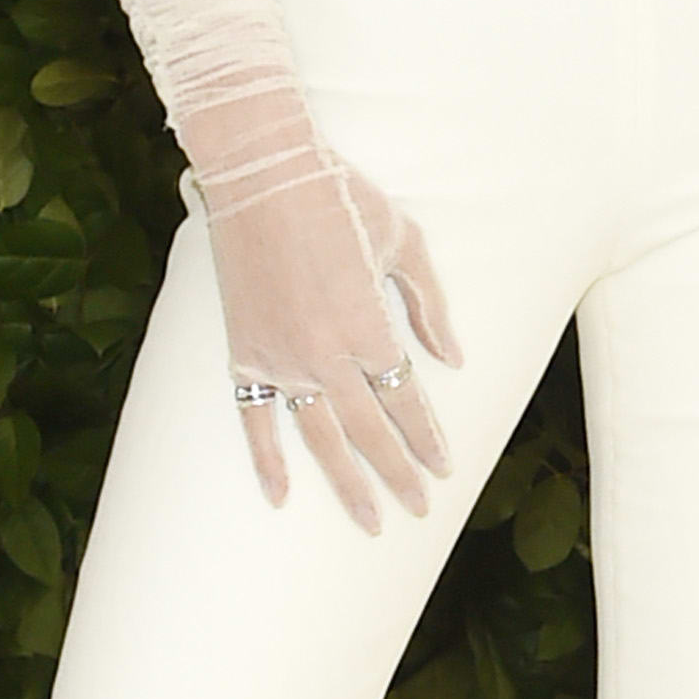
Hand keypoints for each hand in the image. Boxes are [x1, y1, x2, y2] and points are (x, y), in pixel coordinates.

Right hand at [209, 147, 460, 535]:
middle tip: (418, 510)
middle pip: (370, 433)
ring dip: (347, 484)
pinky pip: (255, 421)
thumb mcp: (406, 241)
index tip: (443, 467)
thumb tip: (452, 359)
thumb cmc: (342, 199)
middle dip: (398, 477)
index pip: (406, 401)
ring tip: (369, 522)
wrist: (262, 177)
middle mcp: (327, 355)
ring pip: (320, 439)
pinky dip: (266, 461)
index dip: (425, 438)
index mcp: (370, 327)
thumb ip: (430, 304)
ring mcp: (282, 360)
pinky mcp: (246, 355)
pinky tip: (281, 496)